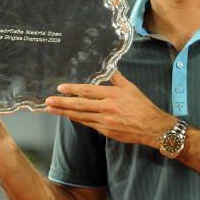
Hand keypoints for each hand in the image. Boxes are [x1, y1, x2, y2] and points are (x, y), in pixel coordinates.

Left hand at [45, 71, 175, 147]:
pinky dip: (78, 119)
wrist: (152, 127)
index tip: (60, 88)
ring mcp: (106, 121)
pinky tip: (69, 116)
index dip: (73, 89)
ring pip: (81, 116)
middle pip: (80, 105)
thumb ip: (117, 78)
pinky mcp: (106, 131)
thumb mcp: (131, 88)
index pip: (88, 91)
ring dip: (65, 113)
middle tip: (48, 101)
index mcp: (113, 94)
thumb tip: (108, 67)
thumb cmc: (142, 106)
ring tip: (52, 110)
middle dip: (62, 103)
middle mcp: (107, 108)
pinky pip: (88, 124)